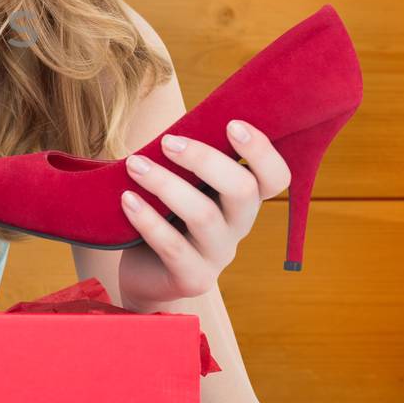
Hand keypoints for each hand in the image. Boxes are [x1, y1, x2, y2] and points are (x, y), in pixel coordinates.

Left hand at [115, 119, 290, 311]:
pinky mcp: (193, 278)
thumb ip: (190, 162)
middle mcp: (239, 226)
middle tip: (167, 142)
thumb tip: (175, 126)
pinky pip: (173, 246)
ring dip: (166, 184)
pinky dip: (148, 219)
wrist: (146, 274)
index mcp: (244, 200)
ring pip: (203, 215)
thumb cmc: (166, 216)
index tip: (232, 124)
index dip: (262, 151)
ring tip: (134, 165)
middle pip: (242, 191)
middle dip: (204, 160)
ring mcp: (219, 255)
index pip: (276, 178)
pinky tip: (127, 199)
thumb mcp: (184, 185)